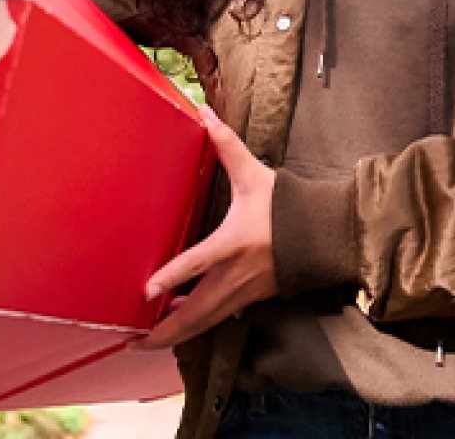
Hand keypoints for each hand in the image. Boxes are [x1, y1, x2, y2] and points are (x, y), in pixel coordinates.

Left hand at [135, 103, 278, 349]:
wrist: (323, 235)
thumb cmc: (286, 205)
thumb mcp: (254, 174)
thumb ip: (226, 145)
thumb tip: (205, 111)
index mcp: (234, 243)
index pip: (199, 262)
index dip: (173, 277)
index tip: (146, 291)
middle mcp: (235, 275)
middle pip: (195, 313)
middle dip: (162, 332)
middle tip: (130, 342)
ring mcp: (241, 293)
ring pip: (203, 323)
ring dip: (172, 336)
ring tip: (142, 343)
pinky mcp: (246, 300)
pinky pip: (213, 320)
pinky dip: (191, 326)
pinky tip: (172, 323)